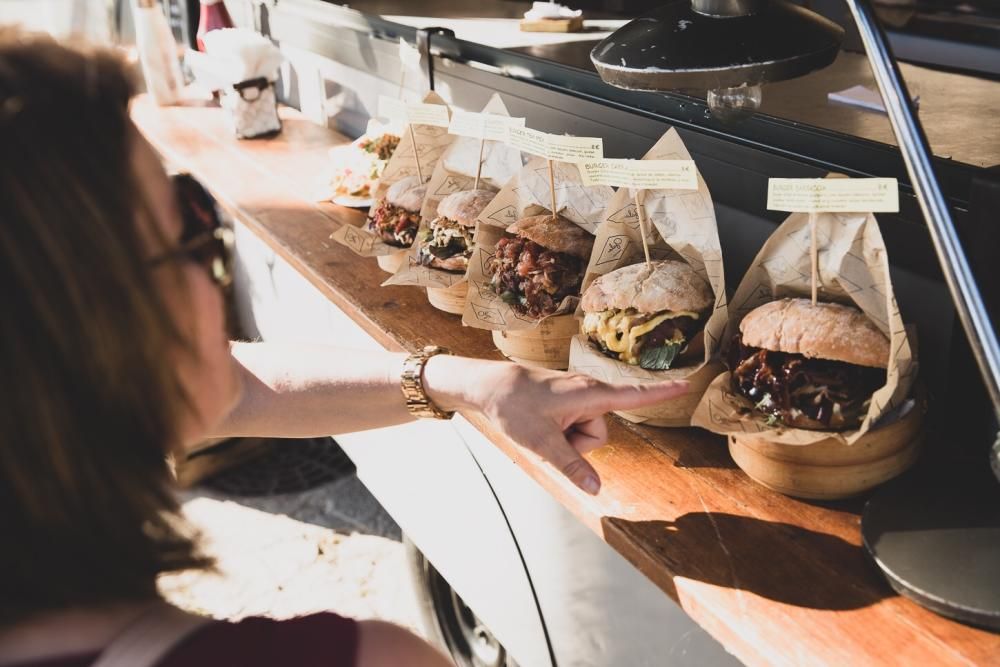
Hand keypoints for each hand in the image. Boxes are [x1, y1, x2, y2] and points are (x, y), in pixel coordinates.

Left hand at [425, 357, 687, 495]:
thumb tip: (597, 490)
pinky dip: (561, 434)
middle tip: (548, 432)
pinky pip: (575, 428)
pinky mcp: (569, 402)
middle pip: (600, 434)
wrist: (491, 386)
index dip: (662, 393)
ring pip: (586, 434)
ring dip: (567, 439)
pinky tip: (541, 424)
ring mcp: (578, 397)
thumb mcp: (542, 443)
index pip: (634, 396)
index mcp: (590, 395)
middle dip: (578, 444)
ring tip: (542, 425)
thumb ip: (572, 467)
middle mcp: (589, 392)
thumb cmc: (515, 408)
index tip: (688, 384)